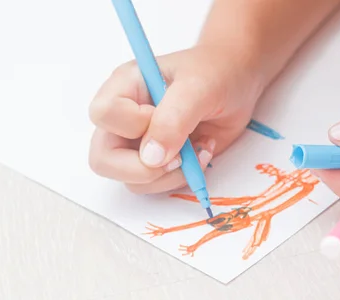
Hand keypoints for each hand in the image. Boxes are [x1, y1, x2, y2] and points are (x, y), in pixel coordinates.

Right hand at [88, 44, 262, 193]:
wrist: (236, 83)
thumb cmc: (215, 73)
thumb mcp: (198, 88)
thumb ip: (173, 119)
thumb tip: (151, 157)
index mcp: (124, 87)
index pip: (104, 114)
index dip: (134, 124)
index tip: (166, 117)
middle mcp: (124, 118)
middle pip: (103, 158)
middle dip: (143, 169)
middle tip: (179, 158)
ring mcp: (139, 144)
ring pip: (131, 180)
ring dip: (169, 176)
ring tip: (198, 150)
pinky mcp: (158, 162)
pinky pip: (156, 186)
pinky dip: (182, 178)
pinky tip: (201, 153)